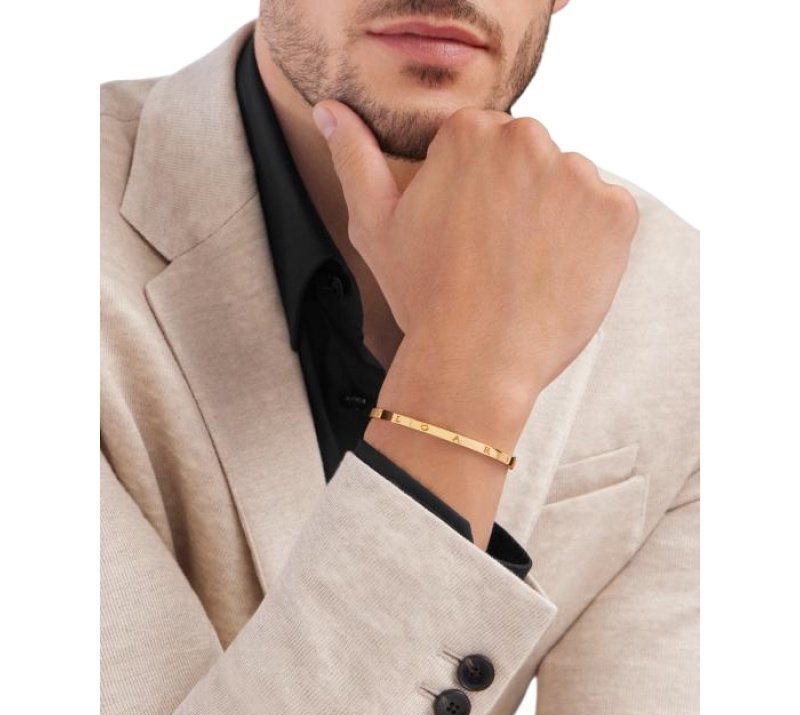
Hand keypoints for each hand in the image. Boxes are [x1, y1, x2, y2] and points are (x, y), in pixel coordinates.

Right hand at [312, 101, 638, 417]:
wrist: (474, 362)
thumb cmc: (423, 297)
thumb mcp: (375, 225)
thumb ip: (354, 158)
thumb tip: (330, 111)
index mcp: (469, 134)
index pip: (483, 144)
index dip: (473, 192)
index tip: (467, 232)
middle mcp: (527, 140)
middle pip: (529, 159)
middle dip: (516, 196)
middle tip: (494, 254)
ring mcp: (578, 175)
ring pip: (568, 186)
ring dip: (554, 217)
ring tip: (524, 268)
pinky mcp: (617, 213)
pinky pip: (606, 215)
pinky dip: (590, 242)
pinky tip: (555, 274)